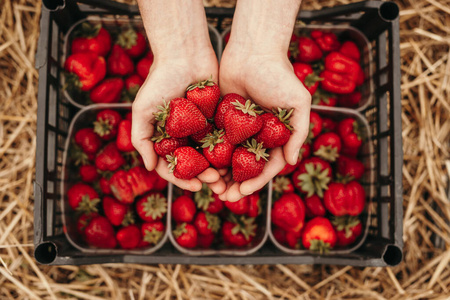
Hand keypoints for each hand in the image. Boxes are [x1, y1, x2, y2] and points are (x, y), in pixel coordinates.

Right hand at [131, 52, 225, 193]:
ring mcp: (202, 128)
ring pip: (212, 155)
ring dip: (221, 169)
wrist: (185, 54)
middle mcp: (184, 136)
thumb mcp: (143, 110)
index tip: (197, 187)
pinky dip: (232, 151)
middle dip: (206, 178)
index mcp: (166, 138)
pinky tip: (240, 160)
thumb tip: (149, 168)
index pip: (174, 166)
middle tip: (218, 183)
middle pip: (195, 165)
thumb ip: (141, 139)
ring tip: (230, 178)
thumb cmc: (160, 80)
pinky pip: (226, 138)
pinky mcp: (219, 118)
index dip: (184, 179)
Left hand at [218, 45, 310, 200]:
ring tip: (210, 186)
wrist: (252, 50)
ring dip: (220, 174)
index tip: (243, 192)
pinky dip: (209, 155)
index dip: (256, 182)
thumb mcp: (298, 102)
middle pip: (246, 167)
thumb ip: (299, 132)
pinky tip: (200, 166)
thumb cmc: (279, 75)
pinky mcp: (221, 119)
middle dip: (236, 184)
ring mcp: (239, 129)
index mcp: (276, 136)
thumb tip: (293, 162)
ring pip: (228, 158)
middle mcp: (257, 136)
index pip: (267, 166)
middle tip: (223, 197)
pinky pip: (214, 141)